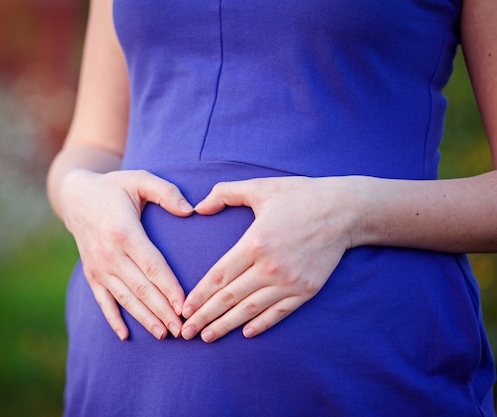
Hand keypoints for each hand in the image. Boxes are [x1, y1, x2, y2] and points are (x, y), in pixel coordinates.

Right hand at [59, 169, 193, 340]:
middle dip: (162, 311)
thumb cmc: (115, 187)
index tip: (185, 305)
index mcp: (124, 232)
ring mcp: (98, 267)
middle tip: (182, 329)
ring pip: (125, 298)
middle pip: (141, 288)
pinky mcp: (92, 274)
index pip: (152, 266)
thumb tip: (190, 210)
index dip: (169, 288)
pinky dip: (113, 319)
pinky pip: (102, 301)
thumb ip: (166, 191)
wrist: (76, 196)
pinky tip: (125, 335)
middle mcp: (109, 254)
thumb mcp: (139, 178)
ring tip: (163, 334)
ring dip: (144, 318)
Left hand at [180, 176, 357, 341]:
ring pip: (251, 310)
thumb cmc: (299, 195)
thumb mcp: (260, 187)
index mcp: (255, 243)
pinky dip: (262, 324)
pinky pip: (279, 312)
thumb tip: (198, 207)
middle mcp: (270, 267)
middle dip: (205, 317)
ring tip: (208, 337)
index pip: (219, 276)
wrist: (344, 210)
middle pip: (230, 298)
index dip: (199, 295)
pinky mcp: (306, 290)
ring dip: (227, 325)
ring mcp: (289, 281)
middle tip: (187, 332)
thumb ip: (225, 193)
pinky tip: (246, 333)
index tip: (184, 309)